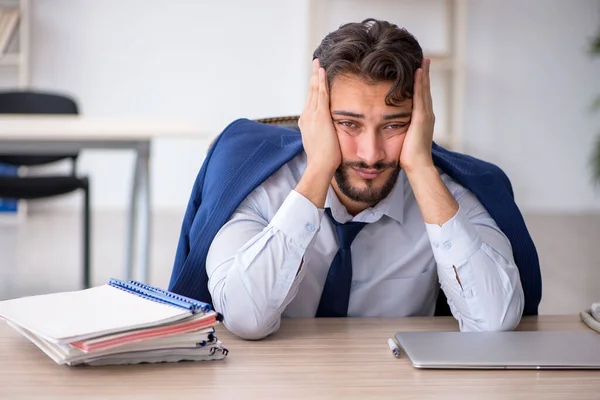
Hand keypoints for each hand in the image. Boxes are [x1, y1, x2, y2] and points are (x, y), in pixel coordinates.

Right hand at [298, 59, 340, 175]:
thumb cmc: (323, 159)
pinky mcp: (320, 115)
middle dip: (313, 78)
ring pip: (315, 91)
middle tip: (315, 64)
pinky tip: (322, 72)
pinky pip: (321, 94)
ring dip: (316, 76)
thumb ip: (323, 134)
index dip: (313, 88)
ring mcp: (312, 115)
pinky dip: (321, 82)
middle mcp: (306, 116)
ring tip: (318, 63)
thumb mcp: (321, 143)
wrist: (319, 165)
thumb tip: (330, 132)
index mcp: (306, 122)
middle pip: (310, 93)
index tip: (316, 79)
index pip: (311, 101)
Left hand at [400, 58, 434, 172]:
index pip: (420, 97)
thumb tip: (387, 127)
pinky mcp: (422, 118)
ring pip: (425, 90)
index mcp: (421, 120)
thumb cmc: (407, 157)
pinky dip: (421, 83)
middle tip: (424, 59)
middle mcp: (426, 115)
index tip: (417, 71)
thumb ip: (398, 129)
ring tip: (423, 60)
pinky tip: (419, 71)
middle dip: (424, 75)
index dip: (420, 84)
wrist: (417, 166)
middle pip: (425, 90)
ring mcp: (426, 116)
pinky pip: (421, 96)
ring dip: (424, 74)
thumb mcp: (401, 138)